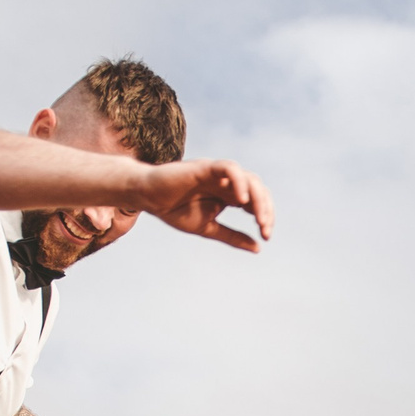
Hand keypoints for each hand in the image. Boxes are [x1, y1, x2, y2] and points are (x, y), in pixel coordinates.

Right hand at [139, 159, 274, 251]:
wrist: (148, 198)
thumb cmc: (174, 210)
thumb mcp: (208, 228)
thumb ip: (232, 236)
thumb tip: (258, 248)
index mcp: (230, 195)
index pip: (258, 201)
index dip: (266, 216)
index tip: (266, 236)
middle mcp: (227, 182)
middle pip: (258, 189)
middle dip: (266, 209)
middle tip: (265, 229)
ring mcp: (217, 173)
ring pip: (248, 178)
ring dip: (258, 198)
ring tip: (258, 218)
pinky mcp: (205, 167)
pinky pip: (229, 168)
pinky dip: (239, 181)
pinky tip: (242, 200)